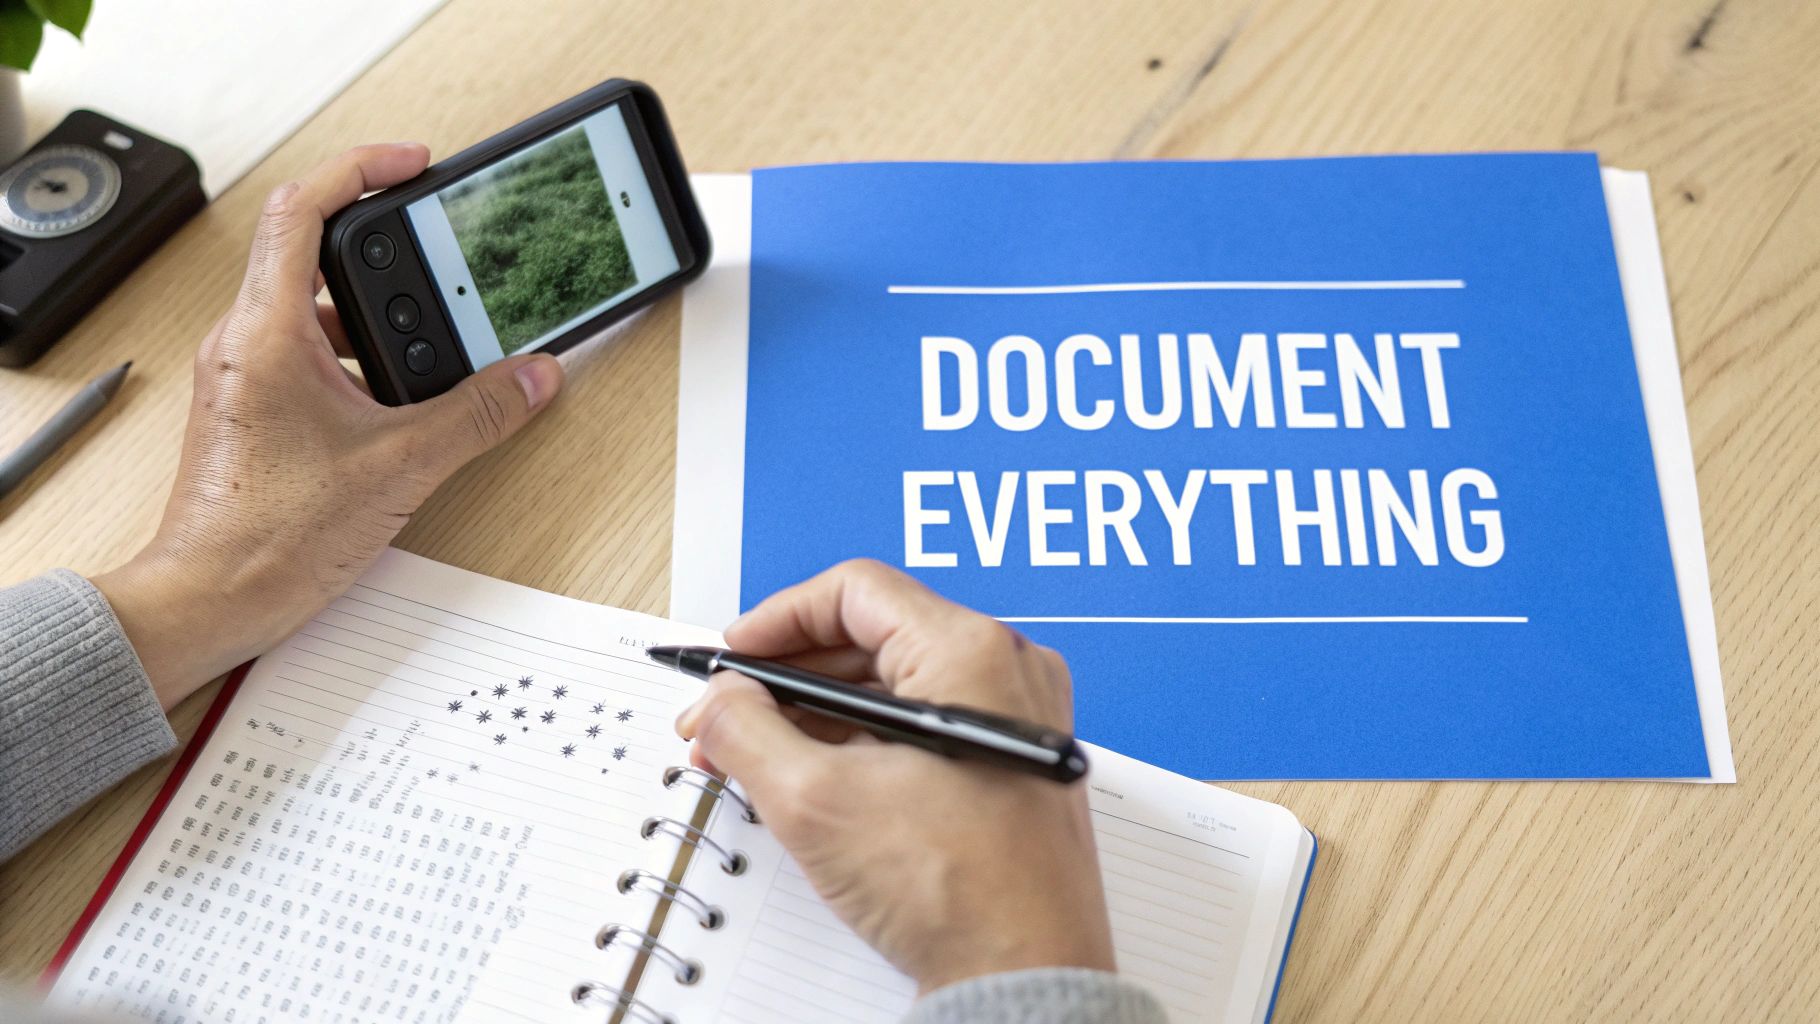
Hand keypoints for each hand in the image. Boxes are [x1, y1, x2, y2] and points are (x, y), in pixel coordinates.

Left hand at [94, 144, 564, 708]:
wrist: (211, 598)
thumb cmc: (270, 537)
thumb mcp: (400, 467)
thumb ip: (477, 415)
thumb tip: (533, 378)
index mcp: (267, 331)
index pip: (301, 208)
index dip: (361, 169)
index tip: (412, 164)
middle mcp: (245, 340)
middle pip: (311, 249)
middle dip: (384, 245)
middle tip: (439, 240)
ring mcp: (245, 372)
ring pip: (312, 305)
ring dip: (374, 309)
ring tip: (433, 327)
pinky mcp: (254, 406)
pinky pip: (307, 351)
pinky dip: (359, 355)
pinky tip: (402, 392)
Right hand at [676, 560, 1114, 993]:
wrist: (1023, 977)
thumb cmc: (956, 892)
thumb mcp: (814, 800)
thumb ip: (747, 731)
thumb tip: (718, 699)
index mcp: (972, 653)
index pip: (855, 592)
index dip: (777, 620)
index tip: (732, 657)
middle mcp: (1006, 672)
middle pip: (873, 638)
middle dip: (786, 678)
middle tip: (725, 717)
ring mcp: (1016, 721)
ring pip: (895, 687)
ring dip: (816, 716)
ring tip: (753, 757)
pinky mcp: (1011, 766)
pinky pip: (923, 729)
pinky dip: (861, 744)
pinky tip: (809, 778)